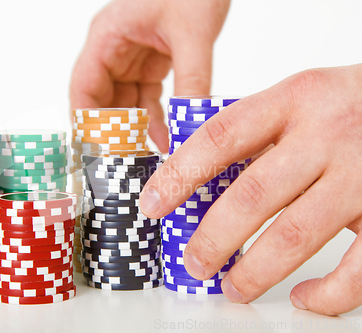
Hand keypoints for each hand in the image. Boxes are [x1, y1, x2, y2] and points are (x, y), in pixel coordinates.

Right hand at [70, 0, 229, 152]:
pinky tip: (165, 137)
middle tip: (124, 161)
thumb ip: (191, 79)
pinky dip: (155, 118)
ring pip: (126, 103)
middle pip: (102, 100)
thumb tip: (189, 122)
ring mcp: (133, 57)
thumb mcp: (191, 33)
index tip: (94, 150)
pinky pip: (148, 98)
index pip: (84, 87)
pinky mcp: (152, 62)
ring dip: (136, 129)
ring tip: (146, 156)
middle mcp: (115, 50)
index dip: (86, 122)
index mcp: (108, 37)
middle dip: (113, 132)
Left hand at [139, 64, 361, 314]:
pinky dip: (329, 292)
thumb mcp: (300, 98)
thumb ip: (256, 132)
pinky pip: (360, 265)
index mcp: (293, 99)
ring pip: (296, 233)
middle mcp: (327, 132)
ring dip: (255, 270)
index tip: (152, 206)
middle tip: (194, 263)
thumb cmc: (349, 104)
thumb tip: (199, 178)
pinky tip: (305, 297)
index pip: (219, 138)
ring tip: (233, 287)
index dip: (178, 175)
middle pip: (253, 194)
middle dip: (213, 237)